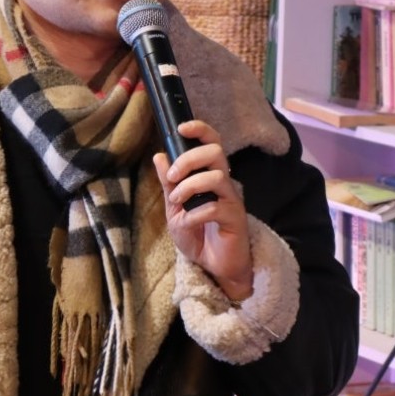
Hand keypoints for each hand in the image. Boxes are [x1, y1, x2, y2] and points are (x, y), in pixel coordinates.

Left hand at [152, 120, 253, 301]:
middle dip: (189, 159)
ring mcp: (231, 200)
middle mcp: (224, 183)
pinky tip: (188, 223)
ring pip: (216, 176)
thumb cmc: (198, 235)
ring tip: (178, 202)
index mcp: (209, 176)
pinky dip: (195, 214)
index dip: (200, 129)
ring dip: (190, 187)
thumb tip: (159, 156)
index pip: (212, 142)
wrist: (214, 266)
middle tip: (173, 178)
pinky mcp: (235, 219)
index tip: (181, 128)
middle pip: (215, 151)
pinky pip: (215, 207)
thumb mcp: (175, 208)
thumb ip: (169, 184)